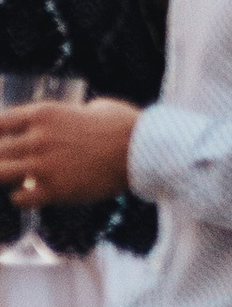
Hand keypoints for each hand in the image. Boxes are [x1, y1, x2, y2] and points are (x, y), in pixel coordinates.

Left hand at [0, 97, 138, 202]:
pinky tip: (28, 194)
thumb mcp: (90, 107)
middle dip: (0, 156)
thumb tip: (72, 119)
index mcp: (42, 114)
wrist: (142, 151)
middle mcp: (37, 139)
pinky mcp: (55, 190)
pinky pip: (20, 198)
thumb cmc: (122, 124)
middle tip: (10, 161)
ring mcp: (44, 166)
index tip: (3, 139)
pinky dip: (20, 198)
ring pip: (0, 173)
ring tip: (16, 177)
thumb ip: (70, 115)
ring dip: (4, 175)